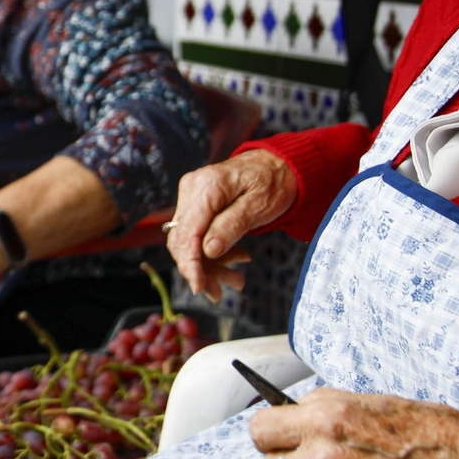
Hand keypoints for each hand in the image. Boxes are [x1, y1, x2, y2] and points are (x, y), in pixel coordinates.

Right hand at [166, 150, 296, 299]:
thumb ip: (231, 226)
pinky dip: (212, 253)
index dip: (190, 264)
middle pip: (182, 239)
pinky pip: (196, 235)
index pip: (188, 232)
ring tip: (235, 280)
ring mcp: (191, 197)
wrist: (277, 165)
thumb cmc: (272, 182)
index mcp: (206, 187)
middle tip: (219, 293)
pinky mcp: (196, 205)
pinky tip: (234, 260)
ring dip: (208, 265)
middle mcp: (192, 190)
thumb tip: (208, 251)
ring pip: (187, 241)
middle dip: (199, 270)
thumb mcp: (258, 206)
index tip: (200, 287)